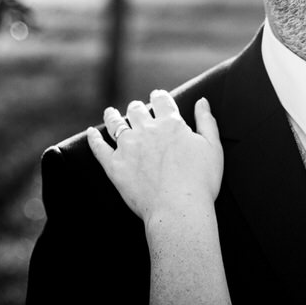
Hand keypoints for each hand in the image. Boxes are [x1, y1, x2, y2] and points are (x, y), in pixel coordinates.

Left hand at [87, 90, 222, 224]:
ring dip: (113, 115)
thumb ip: (206, 121)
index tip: (158, 95)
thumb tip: (202, 100)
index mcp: (171, 124)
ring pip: (116, 124)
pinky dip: (94, 138)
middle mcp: (147, 130)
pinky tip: (92, 133)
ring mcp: (128, 147)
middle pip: (137, 110)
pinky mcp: (114, 166)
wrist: (179, 209)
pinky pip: (99, 148)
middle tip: (137, 107)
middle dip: (137, 107)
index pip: (163, 101)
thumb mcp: (213, 147)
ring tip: (110, 112)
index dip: (160, 96)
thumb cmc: (201, 180)